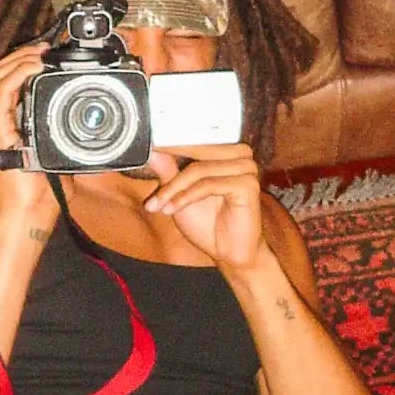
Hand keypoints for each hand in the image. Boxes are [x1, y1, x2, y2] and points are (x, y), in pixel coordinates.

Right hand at [0, 43, 58, 220]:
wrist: (31, 210)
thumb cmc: (41, 190)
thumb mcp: (56, 152)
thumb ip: (61, 134)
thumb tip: (84, 126)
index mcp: (1, 124)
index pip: (2, 82)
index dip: (21, 62)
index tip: (44, 54)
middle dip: (21, 55)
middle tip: (45, 48)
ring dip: (20, 59)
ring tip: (41, 54)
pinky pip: (2, 90)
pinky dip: (19, 73)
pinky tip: (35, 67)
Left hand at [142, 144, 267, 272]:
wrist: (229, 253)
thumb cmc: (210, 224)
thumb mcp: (181, 194)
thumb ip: (169, 172)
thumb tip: (153, 152)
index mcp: (227, 151)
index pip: (194, 141)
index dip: (169, 146)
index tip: (147, 152)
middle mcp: (240, 155)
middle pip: (195, 156)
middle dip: (169, 177)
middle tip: (148, 192)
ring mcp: (246, 168)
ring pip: (199, 170)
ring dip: (174, 189)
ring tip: (158, 206)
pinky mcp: (248, 185)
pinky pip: (208, 185)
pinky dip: (186, 197)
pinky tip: (171, 209)